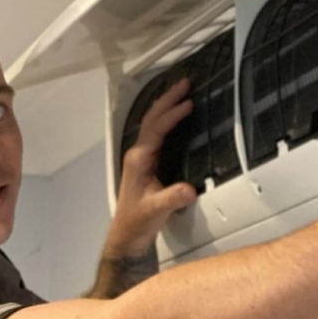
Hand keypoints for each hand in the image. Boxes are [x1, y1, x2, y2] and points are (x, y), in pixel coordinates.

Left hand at [104, 78, 197, 257]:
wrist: (127, 236)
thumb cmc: (138, 222)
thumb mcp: (157, 211)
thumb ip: (172, 199)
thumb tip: (190, 189)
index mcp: (139, 159)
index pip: (156, 129)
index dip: (172, 114)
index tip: (188, 102)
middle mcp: (138, 154)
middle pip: (152, 118)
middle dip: (168, 99)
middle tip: (186, 82)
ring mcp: (141, 157)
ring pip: (152, 123)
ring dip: (166, 105)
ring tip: (182, 91)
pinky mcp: (146, 163)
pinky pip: (156, 132)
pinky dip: (167, 119)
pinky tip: (175, 115)